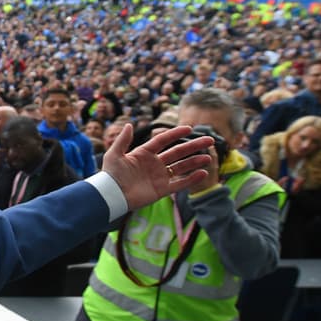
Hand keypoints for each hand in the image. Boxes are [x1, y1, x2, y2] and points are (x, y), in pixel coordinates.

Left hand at [100, 122, 217, 212]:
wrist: (112, 196)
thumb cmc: (111, 175)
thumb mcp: (114, 154)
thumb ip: (122, 140)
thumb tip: (128, 124)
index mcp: (144, 153)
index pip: (163, 140)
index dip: (176, 134)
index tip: (189, 128)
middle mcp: (154, 163)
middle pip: (177, 152)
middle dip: (193, 146)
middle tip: (209, 140)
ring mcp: (159, 177)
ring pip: (181, 167)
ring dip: (195, 162)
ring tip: (209, 157)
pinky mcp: (162, 190)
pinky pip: (180, 184)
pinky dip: (191, 179)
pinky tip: (203, 173)